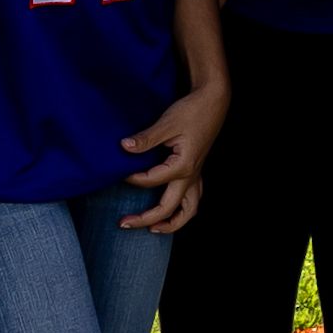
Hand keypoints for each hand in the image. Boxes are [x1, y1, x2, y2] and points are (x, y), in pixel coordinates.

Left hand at [120, 79, 226, 234]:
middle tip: (123, 224)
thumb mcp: (166, 123)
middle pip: (168, 208)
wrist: (213, 102)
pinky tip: (171, 210)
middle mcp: (191, 176)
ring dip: (172, 224)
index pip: (151, 180)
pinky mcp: (197, 172)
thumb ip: (145, 139)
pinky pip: (192, 200)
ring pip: (188, 211)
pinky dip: (182, 211)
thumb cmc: (192, 111)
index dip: (132, 178)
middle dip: (146, 219)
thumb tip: (124, 147)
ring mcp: (196, 176)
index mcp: (183, 166)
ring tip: (153, 230)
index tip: (118, 172)